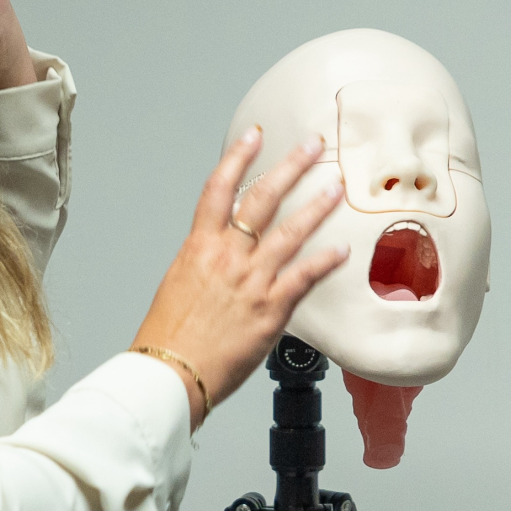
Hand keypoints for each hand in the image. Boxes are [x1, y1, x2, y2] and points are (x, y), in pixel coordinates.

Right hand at [131, 130, 347, 428]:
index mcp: (199, 247)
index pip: (220, 189)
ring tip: (335, 187)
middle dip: (290, 166)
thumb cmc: (169, 337)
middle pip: (262, 199)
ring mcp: (251, 281)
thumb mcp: (179, 285)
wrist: (170, 373)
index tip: (254, 137)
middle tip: (313, 146)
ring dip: (316, 205)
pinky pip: (304, 277)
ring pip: (290, 231)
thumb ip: (205, 263)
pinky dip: (325, 261)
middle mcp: (227, 257)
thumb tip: (221, 256)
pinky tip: (341, 250)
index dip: (238, 157)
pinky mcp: (271, 309)